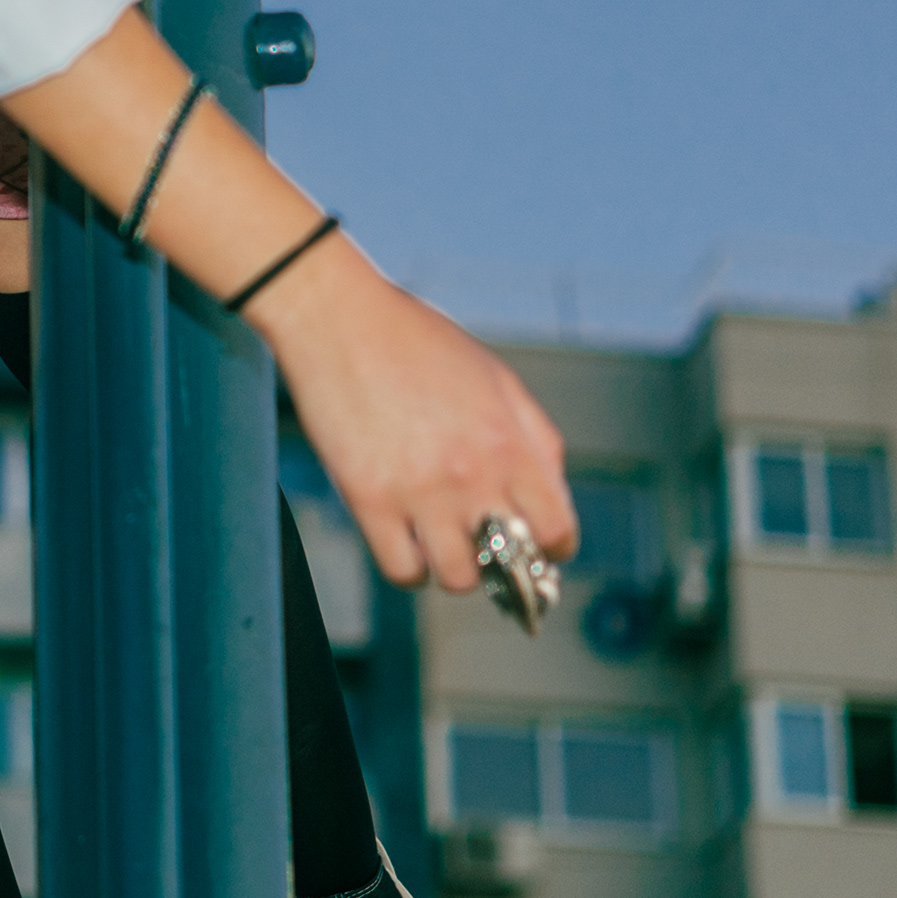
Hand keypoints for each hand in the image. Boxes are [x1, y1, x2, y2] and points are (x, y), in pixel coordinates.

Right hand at [250, 233, 575, 594]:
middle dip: (503, 561)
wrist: (339, 318)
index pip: (557, 531)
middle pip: (510, 565)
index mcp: (510, 443)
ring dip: (454, 566)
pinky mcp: (369, 500)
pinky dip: (409, 566)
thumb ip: (534, 436)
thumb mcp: (497, 378)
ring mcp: (419, 491)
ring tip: (440, 539)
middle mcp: (471, 474)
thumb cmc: (415, 340)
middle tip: (486, 546)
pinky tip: (405, 538)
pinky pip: (402, 571)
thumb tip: (551, 489)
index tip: (540, 547)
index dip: (552, 547)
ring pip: (457, 579)